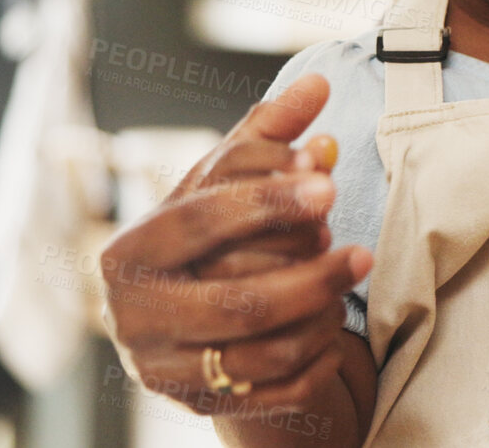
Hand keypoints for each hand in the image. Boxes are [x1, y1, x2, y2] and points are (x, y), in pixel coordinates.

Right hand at [100, 75, 372, 415]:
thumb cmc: (206, 236)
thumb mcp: (225, 183)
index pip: (198, 221)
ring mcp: (163, 368)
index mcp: (129, 250)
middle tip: (358, 249)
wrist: (177, 320)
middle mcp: (133, 315)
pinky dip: (315, 359)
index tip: (328, 182)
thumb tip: (317, 83)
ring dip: (321, 314)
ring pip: (261, 350)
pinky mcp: (198, 405)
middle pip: (236, 298)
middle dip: (309, 272)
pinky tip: (335, 327)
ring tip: (351, 278)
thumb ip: (267, 135)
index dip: (265, 200)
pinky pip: (273, 390)